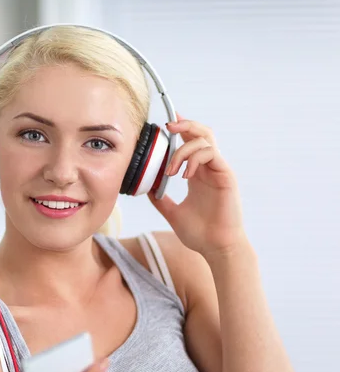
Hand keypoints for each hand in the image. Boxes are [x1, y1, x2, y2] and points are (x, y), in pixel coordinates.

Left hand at [148, 113, 246, 257]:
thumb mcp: (172, 213)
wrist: (216, 248)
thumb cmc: (200, 233)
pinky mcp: (226, 177)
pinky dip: (194, 159)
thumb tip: (145, 190)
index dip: (180, 129)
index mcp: (198, 174)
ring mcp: (218, 171)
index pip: (191, 142)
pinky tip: (185, 175)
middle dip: (184, 125)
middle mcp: (209, 169)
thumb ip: (160, 199)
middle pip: (201, 133)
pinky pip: (211, 154)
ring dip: (183, 150)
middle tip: (167, 127)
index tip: (165, 123)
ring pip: (205, 140)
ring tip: (170, 170)